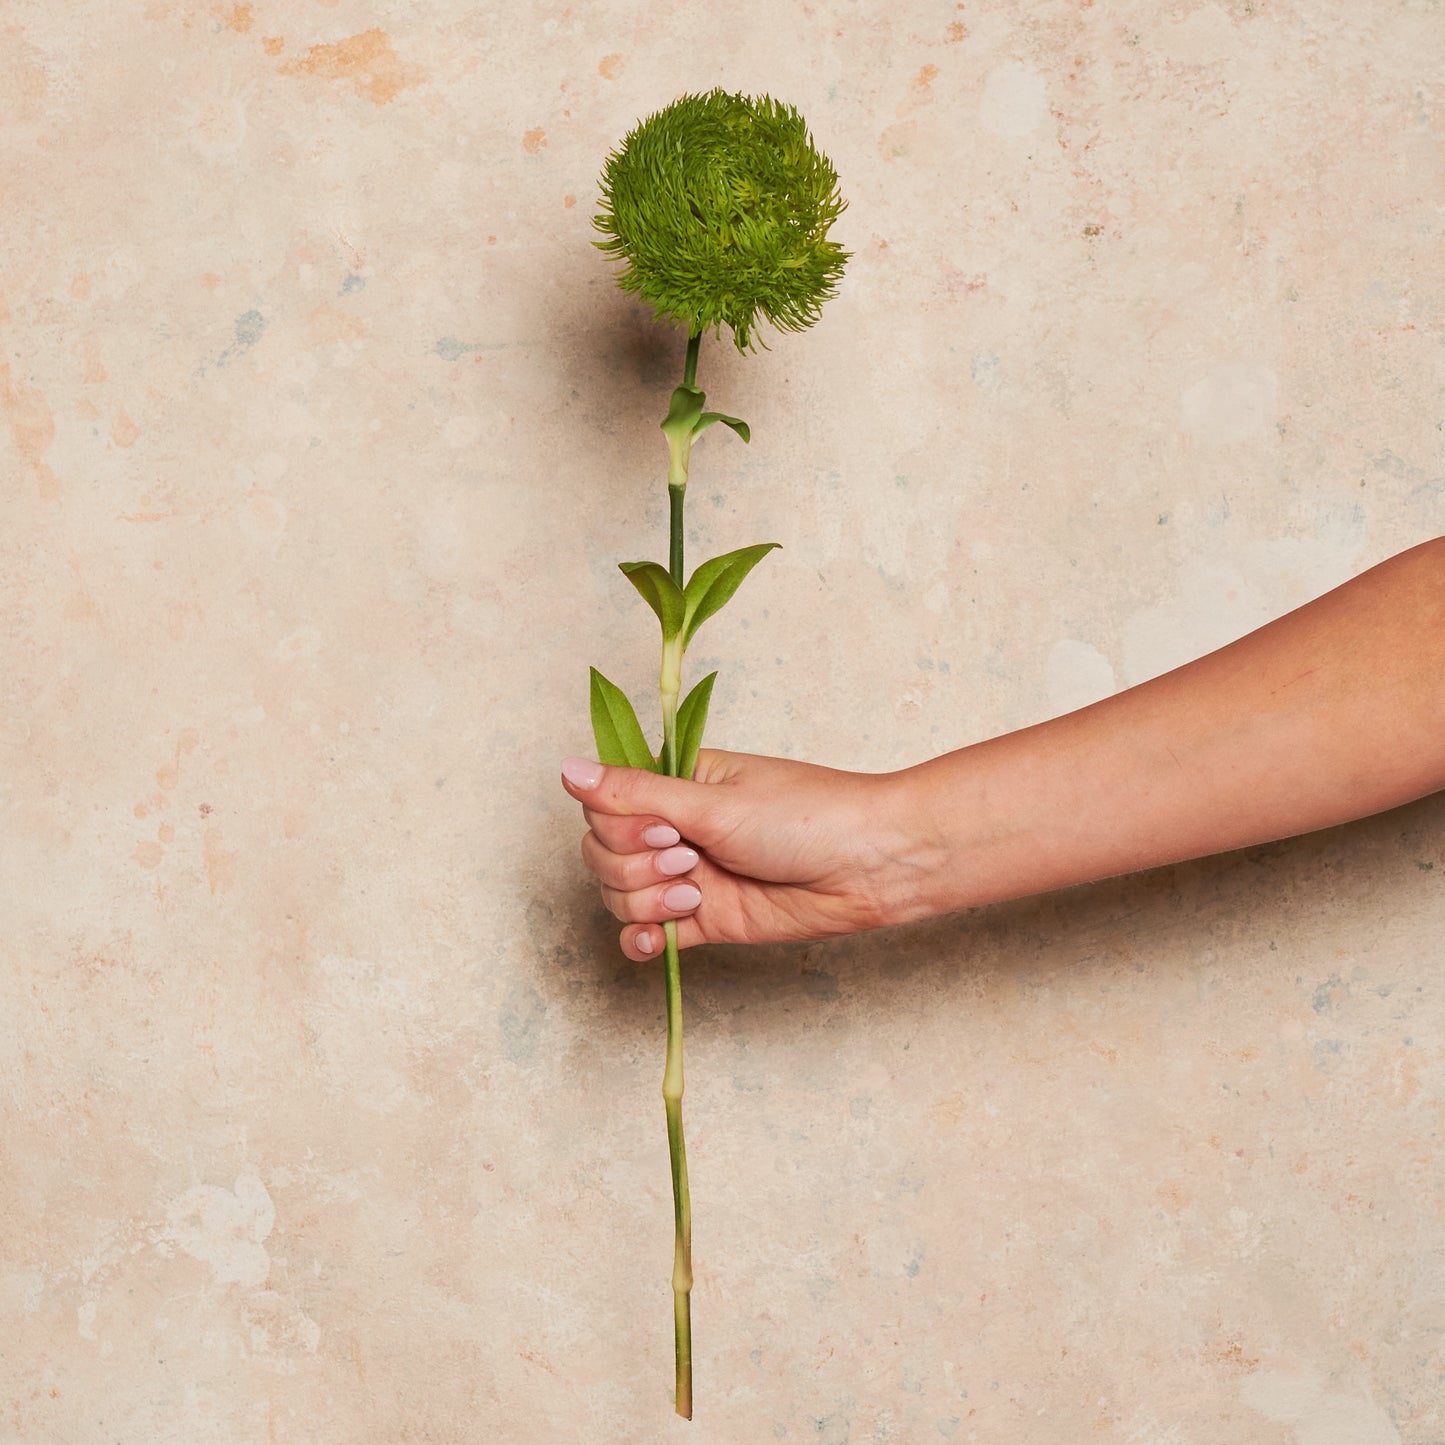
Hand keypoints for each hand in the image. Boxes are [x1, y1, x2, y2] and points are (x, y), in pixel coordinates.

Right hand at [560, 750, 925, 960]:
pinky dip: (643, 938)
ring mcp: (688, 876)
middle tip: (688, 859)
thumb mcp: (713, 801)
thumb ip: (635, 795)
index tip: (664, 829)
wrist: (870, 867)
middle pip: (602, 855)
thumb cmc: (807, 815)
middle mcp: (676, 828)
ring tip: (697, 892)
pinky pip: (647, 935)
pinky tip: (660, 936)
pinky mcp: (706, 920)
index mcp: (676, 784)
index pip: (602, 807)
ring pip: (620, 897)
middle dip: (634, 866)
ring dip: (646, 901)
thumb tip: (567, 769)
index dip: (618, 826)